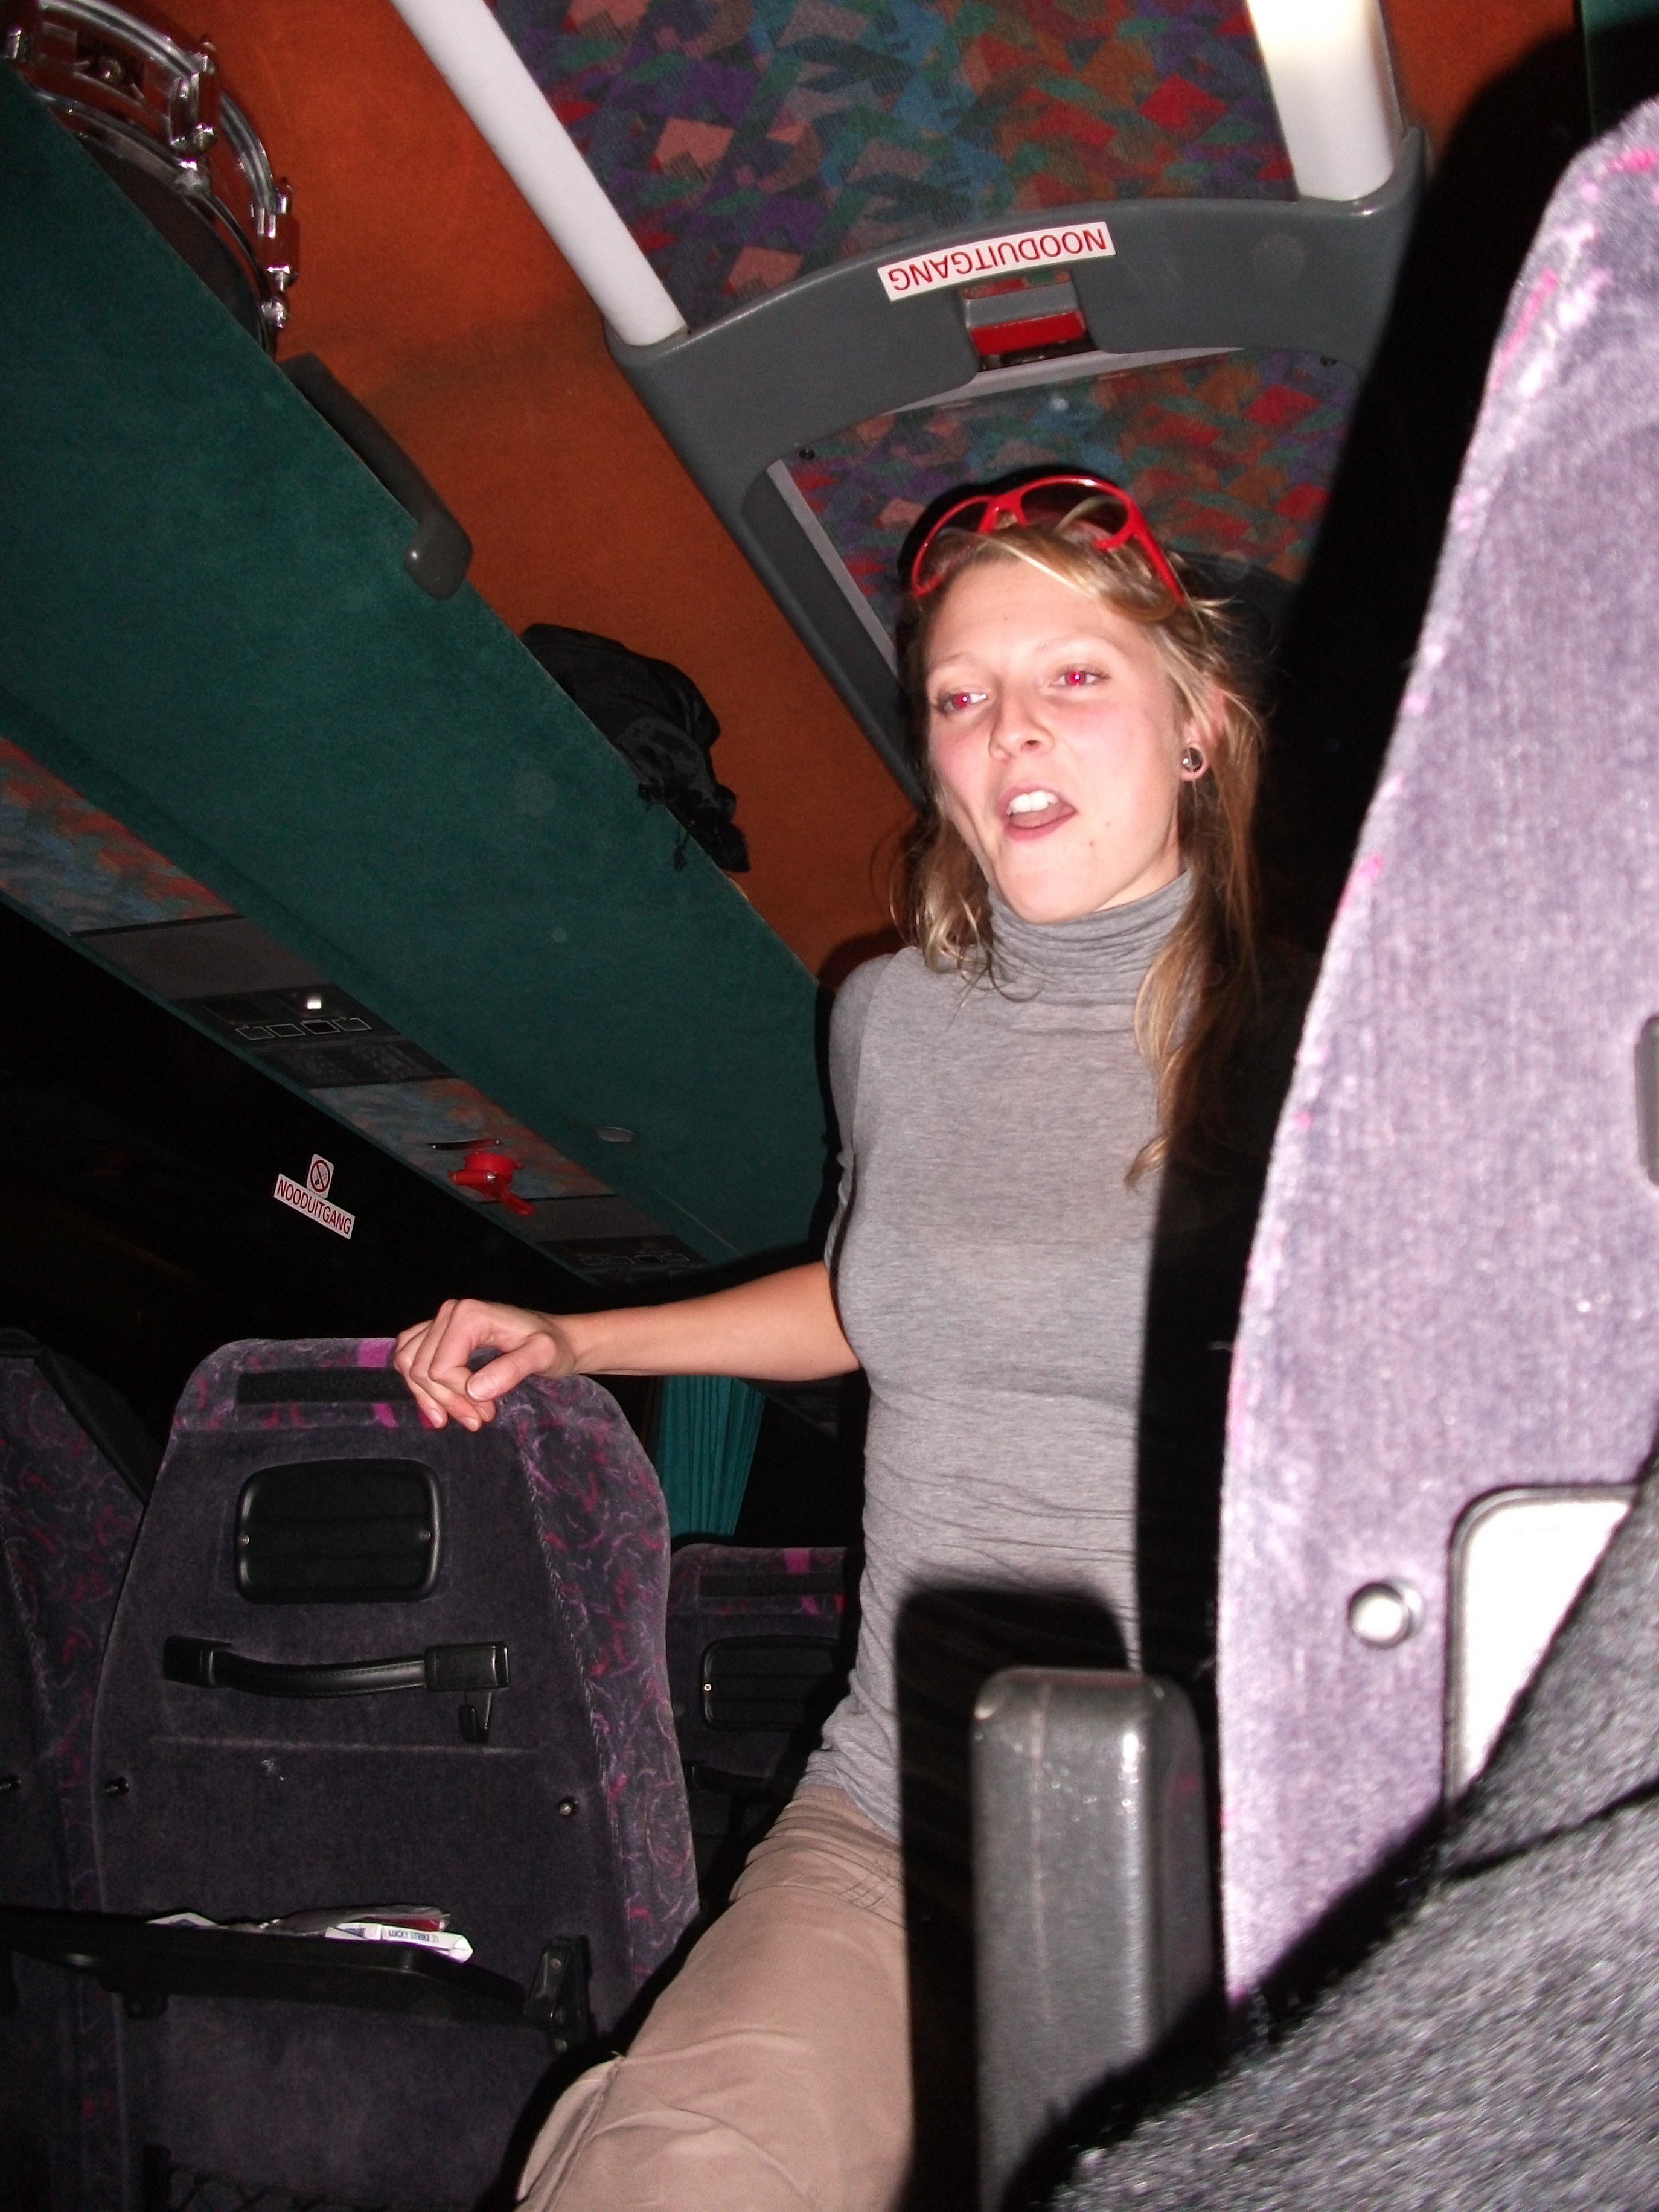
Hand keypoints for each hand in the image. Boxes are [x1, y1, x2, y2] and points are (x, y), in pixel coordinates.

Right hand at [394, 1299, 579, 1430]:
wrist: (555, 1339)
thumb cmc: (552, 1346)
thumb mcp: (543, 1356)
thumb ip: (512, 1370)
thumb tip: (475, 1390)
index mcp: (470, 1315)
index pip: (441, 1368)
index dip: (459, 1397)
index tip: (489, 1411)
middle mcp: (449, 1313)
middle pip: (422, 1369)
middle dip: (448, 1401)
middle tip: (479, 1420)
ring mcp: (440, 1321)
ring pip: (409, 1364)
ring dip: (429, 1397)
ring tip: (460, 1417)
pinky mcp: (437, 1333)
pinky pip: (408, 1357)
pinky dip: (418, 1384)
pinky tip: (438, 1405)